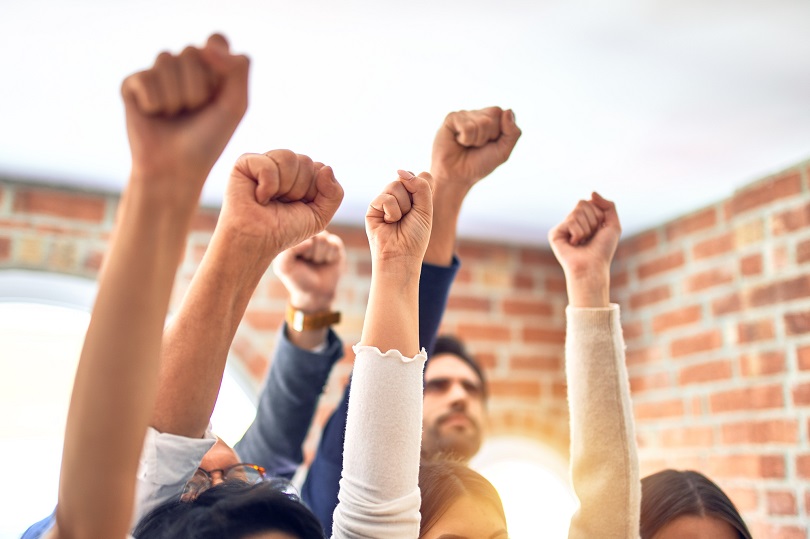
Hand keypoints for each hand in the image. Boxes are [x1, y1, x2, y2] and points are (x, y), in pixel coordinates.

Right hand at [121, 34, 248, 197]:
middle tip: (195, 111)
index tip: (218, 91)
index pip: (216, 40)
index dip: (218, 63)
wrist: (177, 168)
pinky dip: (155, 103)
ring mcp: (156, 73)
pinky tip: (155, 116)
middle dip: (198, 88)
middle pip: (191, 51)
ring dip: (177, 97)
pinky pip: (145, 78)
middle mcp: (182, 65)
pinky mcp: (132, 84)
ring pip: (166, 60)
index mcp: (210, 66)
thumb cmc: (208, 139)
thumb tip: (207, 45)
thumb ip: (236, 70)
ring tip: (176, 115)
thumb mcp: (235, 105)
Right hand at [218, 150, 343, 264]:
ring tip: (271, 200)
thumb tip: (326, 168)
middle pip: (306, 161)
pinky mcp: (245, 163)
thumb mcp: (320, 216)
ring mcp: (265, 162)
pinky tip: (259, 197)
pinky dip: (267, 185)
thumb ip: (334, 193)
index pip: (320, 168)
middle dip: (299, 190)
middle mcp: (283, 165)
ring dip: (284, 187)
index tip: (299, 206)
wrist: (258, 241)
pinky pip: (267, 164)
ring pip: (289, 158)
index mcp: (301, 174)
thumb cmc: (285, 230)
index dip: (314, 192)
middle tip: (282, 204)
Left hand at [273, 231, 345, 311]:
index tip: (296, 258)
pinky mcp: (335, 245)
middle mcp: (308, 234)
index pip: (297, 232)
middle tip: (307, 260)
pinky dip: (330, 256)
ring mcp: (322, 238)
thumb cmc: (297, 278)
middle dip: (309, 252)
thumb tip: (309, 241)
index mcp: (293, 236)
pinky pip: (334, 244)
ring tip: (316, 261)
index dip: (298, 248)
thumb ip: (288, 251)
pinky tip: (327, 261)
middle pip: (311, 234)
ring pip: (323, 239)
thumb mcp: (284, 267)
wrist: (315, 292)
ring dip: (319, 255)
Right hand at [366, 170, 433, 266]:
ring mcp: (385, 201)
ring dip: (402, 206)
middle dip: (411, 198)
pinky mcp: (373, 207)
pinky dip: (392, 211)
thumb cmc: (415, 237)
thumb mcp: (426, 209)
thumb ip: (421, 186)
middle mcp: (399, 197)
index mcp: (414, 196)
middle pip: (406, 178)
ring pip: (395, 185)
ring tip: (399, 220)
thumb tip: (401, 170)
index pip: (419, 176)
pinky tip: (389, 222)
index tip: (421, 206)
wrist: (401, 256)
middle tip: (409, 215)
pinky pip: (385, 197)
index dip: (422, 187)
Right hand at [430, 106, 520, 192]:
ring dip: (476, 140)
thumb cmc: (479, 164)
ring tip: (467, 145)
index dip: (499, 132)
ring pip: (482, 122)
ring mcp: (464, 114)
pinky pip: (467, 126)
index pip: (504, 114)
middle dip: (489, 135)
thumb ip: (513, 132)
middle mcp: (478, 114)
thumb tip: (508, 110)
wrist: (457, 176)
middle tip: (477, 146)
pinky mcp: (451, 118)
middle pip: (494, 113)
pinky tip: (458, 142)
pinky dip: (465, 139)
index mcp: (491, 119)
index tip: (490, 143)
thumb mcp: (503, 152)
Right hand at [548, 192, 620, 306]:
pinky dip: (578, 233)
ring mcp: (562, 227)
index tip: (598, 231)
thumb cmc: (603, 250)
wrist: (593, 267)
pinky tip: (574, 244)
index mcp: (583, 218)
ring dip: (586, 229)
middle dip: (593, 220)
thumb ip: (608, 205)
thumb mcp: (612, 224)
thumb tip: (591, 192)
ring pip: (577, 212)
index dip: (599, 215)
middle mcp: (571, 221)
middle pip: (582, 203)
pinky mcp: (555, 233)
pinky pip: (570, 221)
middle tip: (590, 237)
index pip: (590, 201)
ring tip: (583, 242)